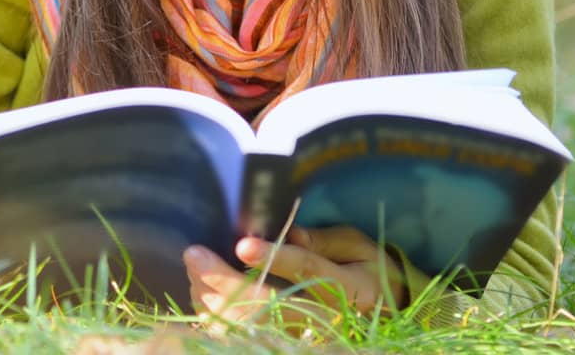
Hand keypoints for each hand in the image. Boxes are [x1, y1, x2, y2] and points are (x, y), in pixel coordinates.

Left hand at [183, 226, 407, 332]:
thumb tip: (292, 232)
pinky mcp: (284, 345)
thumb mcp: (357, 247)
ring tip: (195, 267)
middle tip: (194, 254)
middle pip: (268, 307)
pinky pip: (243, 338)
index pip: (308, 272)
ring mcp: (304, 339)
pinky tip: (202, 291)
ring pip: (250, 328)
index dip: (274, 259)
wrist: (379, 314)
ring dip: (214, 299)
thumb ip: (325, 240)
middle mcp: (327, 321)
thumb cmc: (364, 272)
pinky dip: (216, 317)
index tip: (242, 245)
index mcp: (350, 289)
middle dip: (224, 283)